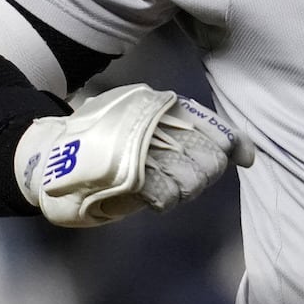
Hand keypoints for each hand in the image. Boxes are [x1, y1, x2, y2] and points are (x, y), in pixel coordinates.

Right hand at [15, 84, 253, 226]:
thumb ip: (201, 132)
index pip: (216, 131)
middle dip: (201, 174)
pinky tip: (149, 193)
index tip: (234, 157)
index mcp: (164, 104)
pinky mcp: (127, 175)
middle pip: (210, 161)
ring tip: (158, 182)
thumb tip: (250, 154)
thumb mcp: (152, 123)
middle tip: (175, 173)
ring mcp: (141, 148)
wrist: (53, 155)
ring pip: (192, 180)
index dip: (227, 148)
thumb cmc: (110, 139)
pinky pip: (166, 195)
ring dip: (181, 189)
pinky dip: (163, 199)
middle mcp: (157, 122)